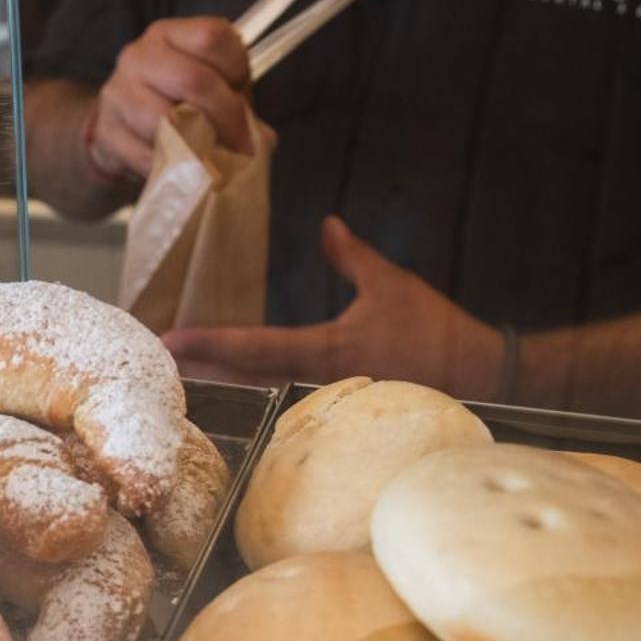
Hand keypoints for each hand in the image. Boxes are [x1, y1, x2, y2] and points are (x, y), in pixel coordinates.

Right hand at [87, 16, 251, 178]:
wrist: (118, 127)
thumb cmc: (175, 103)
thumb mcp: (210, 90)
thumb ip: (238, 103)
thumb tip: (263, 141)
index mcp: (170, 34)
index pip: (212, 37)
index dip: (237, 69)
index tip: (243, 96)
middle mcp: (139, 55)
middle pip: (193, 79)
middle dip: (226, 116)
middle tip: (241, 144)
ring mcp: (117, 92)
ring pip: (167, 120)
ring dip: (199, 145)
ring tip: (213, 158)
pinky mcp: (105, 132)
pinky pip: (148, 154)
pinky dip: (173, 167)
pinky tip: (183, 168)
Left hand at [162, 216, 505, 397]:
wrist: (483, 379)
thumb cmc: (436, 331)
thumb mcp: (390, 284)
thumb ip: (352, 257)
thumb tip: (327, 226)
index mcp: (324, 350)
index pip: (252, 346)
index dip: (207, 343)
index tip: (168, 340)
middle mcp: (318, 382)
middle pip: (244, 381)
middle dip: (200, 371)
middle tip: (157, 364)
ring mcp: (328, 403)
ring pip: (262, 397)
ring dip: (224, 387)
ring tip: (184, 376)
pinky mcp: (341, 414)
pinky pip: (289, 405)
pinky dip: (258, 397)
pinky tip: (238, 395)